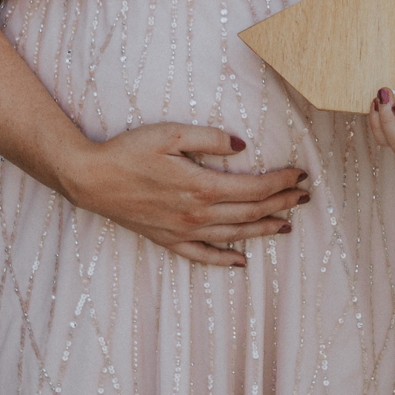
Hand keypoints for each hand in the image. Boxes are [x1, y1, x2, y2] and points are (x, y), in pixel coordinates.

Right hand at [57, 124, 309, 267]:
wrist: (90, 179)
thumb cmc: (128, 151)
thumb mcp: (170, 133)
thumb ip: (210, 139)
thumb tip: (242, 145)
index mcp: (201, 187)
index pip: (254, 189)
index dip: (281, 182)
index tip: (300, 174)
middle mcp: (196, 215)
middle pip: (250, 213)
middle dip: (281, 204)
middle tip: (304, 197)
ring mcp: (182, 231)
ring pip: (233, 236)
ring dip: (263, 231)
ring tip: (286, 225)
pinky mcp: (167, 240)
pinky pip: (202, 256)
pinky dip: (224, 260)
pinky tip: (240, 262)